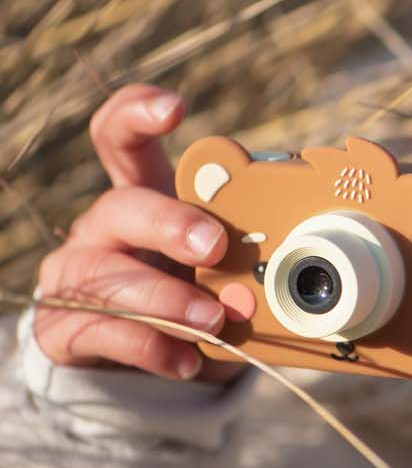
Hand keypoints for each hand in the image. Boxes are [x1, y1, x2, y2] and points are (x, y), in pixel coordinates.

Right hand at [35, 84, 240, 382]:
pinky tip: (187, 359)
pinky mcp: (64, 327)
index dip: (137, 114)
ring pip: (107, 276)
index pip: (121, 138)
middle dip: (169, 223)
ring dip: (166, 298)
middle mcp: (103, 227)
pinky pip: (102, 332)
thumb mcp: (221, 262)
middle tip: (214, 245)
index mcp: (142, 194)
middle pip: (121, 206)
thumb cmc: (193, 286)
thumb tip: (291, 259)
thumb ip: (247, 253)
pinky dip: (150, 346)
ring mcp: (77, 275)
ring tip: (213, 319)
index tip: (175, 109)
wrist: (148, 350)